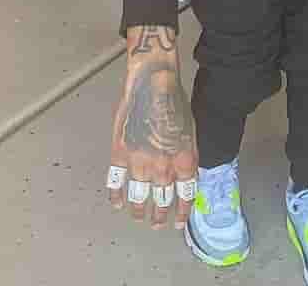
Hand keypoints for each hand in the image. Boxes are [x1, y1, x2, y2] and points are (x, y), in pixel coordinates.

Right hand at [108, 26, 197, 229]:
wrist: (153, 83)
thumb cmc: (175, 102)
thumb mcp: (191, 131)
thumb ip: (187, 156)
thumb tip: (185, 176)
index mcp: (184, 159)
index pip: (185, 196)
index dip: (181, 212)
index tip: (178, 222)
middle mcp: (163, 165)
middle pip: (161, 200)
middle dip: (159, 216)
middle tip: (156, 224)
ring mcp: (140, 161)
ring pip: (138, 197)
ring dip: (139, 210)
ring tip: (139, 217)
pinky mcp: (120, 154)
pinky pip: (116, 182)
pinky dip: (116, 195)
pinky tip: (117, 203)